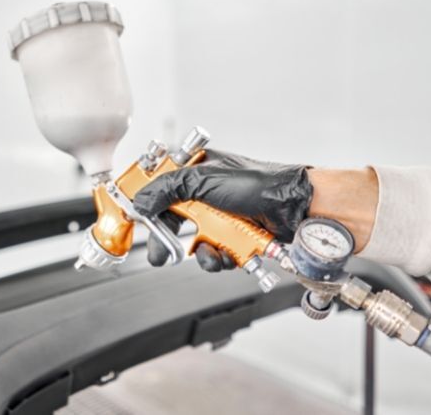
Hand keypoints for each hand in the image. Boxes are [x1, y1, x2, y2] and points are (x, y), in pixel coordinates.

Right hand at [133, 150, 312, 270]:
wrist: (295, 208)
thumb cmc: (258, 183)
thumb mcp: (205, 180)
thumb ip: (169, 189)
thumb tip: (143, 200)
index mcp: (196, 172)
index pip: (161, 187)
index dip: (148, 204)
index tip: (135, 218)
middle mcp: (206, 194)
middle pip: (173, 219)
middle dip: (167, 240)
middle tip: (159, 254)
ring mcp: (220, 216)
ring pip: (195, 241)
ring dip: (201, 253)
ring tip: (210, 253)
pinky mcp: (233, 235)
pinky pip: (216, 252)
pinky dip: (220, 258)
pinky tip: (228, 254)